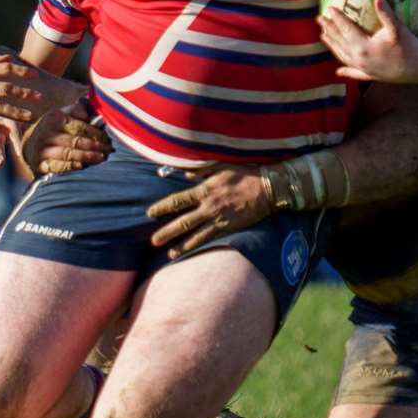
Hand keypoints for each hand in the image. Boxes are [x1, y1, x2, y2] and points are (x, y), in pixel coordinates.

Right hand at [18, 103, 109, 175]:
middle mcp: (47, 133)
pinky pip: (58, 166)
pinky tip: (81, 166)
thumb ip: (77, 110)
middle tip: (109, 149)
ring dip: (88, 157)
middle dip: (96, 146)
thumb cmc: (53, 128)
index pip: (80, 126)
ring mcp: (42, 149)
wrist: (28, 145)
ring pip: (69, 154)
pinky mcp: (40, 164)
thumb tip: (92, 113)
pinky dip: (70, 166)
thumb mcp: (61, 114)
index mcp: (55, 118)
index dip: (96, 133)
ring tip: (102, 158)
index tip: (108, 138)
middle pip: (76, 141)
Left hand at [146, 165, 268, 257]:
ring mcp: (217, 219)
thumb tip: (185, 173)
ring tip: (167, 252)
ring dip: (179, 244)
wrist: (267, 188)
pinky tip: (186, 252)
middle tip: (153, 240)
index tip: (150, 213)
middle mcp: (208, 207)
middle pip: (182, 222)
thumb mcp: (221, 166)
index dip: (162, 208)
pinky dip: (196, 246)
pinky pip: (208, 239)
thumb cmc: (244, 173)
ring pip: (194, 234)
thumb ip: (201, 170)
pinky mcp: (227, 227)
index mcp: (204, 190)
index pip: (177, 200)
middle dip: (166, 232)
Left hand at [318, 0, 417, 83]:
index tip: (328, 8)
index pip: (346, 29)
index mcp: (364, 47)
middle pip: (339, 41)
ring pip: (342, 55)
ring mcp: (362, 69)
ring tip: (323, 35)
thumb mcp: (398, 29)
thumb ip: (387, 14)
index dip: (337, 18)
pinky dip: (345, 68)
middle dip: (329, 29)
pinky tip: (338, 70)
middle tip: (319, 18)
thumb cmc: (409, 46)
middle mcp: (359, 59)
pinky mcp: (368, 75)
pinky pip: (352, 71)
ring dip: (332, 44)